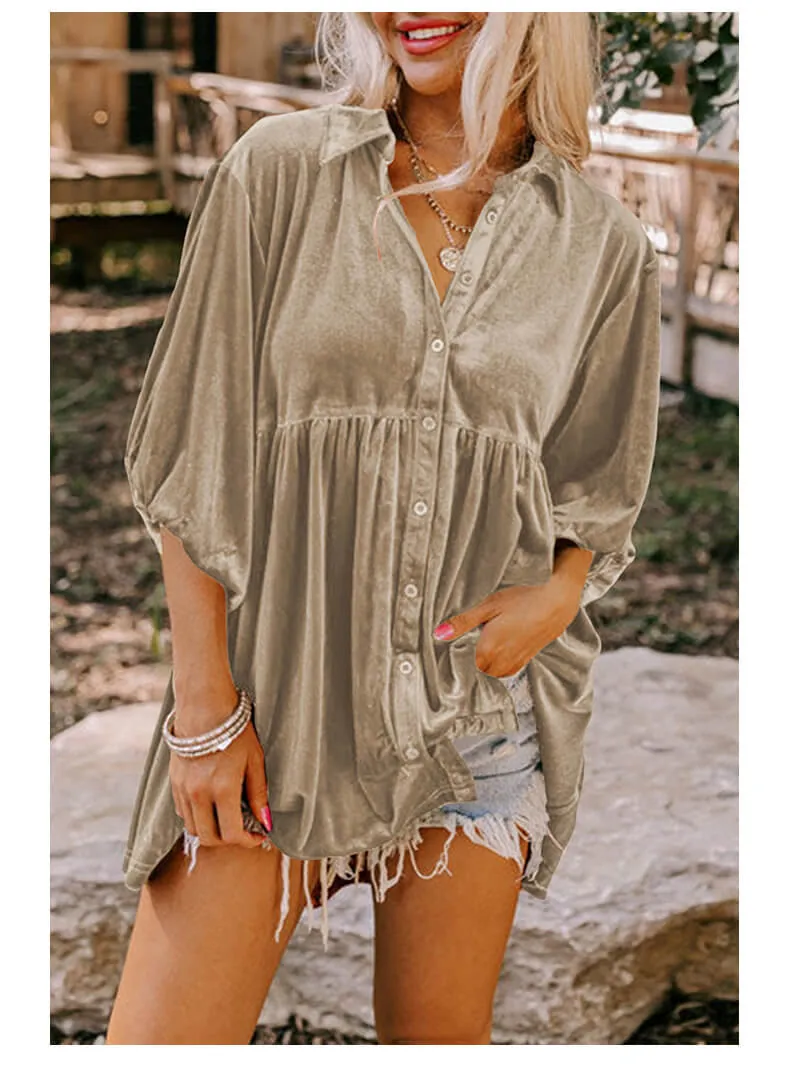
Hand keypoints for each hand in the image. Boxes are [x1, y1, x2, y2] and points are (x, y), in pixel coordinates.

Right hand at [169, 702, 271, 848]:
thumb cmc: (235, 730)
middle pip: (209, 837)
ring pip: (193, 828)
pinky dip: (197, 816)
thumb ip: (258, 794)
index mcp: (223, 789)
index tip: (258, 837)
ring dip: (211, 830)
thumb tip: (265, 822)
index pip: (231, 834)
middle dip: (228, 840)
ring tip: (227, 817)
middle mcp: (199, 794)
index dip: (247, 841)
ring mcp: (183, 789)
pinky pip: (183, 812)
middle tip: (242, 830)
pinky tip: (211, 804)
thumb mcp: (254, 760)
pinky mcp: (174, 783)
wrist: (204, 707)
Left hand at [432, 571, 583, 677]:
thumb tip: (439, 634)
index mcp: (489, 649)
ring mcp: (518, 660)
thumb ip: (463, 622)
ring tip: (485, 650)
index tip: (453, 658)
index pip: (467, 668)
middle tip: (468, 651)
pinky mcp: (529, 656)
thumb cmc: (524, 598)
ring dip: (489, 666)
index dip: (459, 662)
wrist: (558, 600)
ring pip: (496, 673)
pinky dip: (503, 665)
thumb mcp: (489, 605)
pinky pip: (511, 670)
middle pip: (481, 673)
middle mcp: (503, 660)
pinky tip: (503, 650)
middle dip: (473, 665)